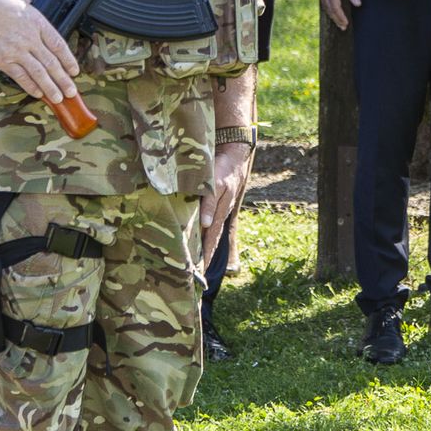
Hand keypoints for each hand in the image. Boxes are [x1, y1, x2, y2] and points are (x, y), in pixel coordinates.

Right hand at [0, 0, 80, 104]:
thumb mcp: (24, 1)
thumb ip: (36, 15)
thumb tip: (43, 26)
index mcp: (38, 23)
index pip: (59, 46)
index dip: (69, 60)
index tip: (75, 71)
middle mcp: (30, 39)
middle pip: (52, 63)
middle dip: (63, 80)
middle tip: (71, 92)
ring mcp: (16, 51)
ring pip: (38, 73)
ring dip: (50, 87)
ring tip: (59, 98)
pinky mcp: (3, 60)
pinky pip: (20, 76)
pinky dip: (30, 86)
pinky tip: (38, 93)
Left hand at [199, 139, 252, 265]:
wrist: (233, 155)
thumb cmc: (223, 169)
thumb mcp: (216, 184)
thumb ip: (210, 203)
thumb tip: (205, 225)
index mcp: (219, 212)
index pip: (210, 239)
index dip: (206, 255)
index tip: (200, 272)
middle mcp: (219, 214)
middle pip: (211, 240)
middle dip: (205, 257)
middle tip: (197, 276)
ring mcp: (219, 210)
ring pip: (210, 233)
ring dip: (205, 248)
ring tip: (198, 264)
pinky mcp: (217, 204)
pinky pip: (210, 224)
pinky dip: (205, 235)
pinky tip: (200, 240)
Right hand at [317, 0, 361, 30]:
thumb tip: (358, 5)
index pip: (336, 8)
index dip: (340, 17)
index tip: (346, 24)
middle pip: (329, 9)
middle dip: (336, 19)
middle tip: (343, 28)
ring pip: (325, 6)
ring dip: (332, 15)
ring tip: (339, 22)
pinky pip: (323, 1)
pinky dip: (328, 8)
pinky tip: (332, 11)